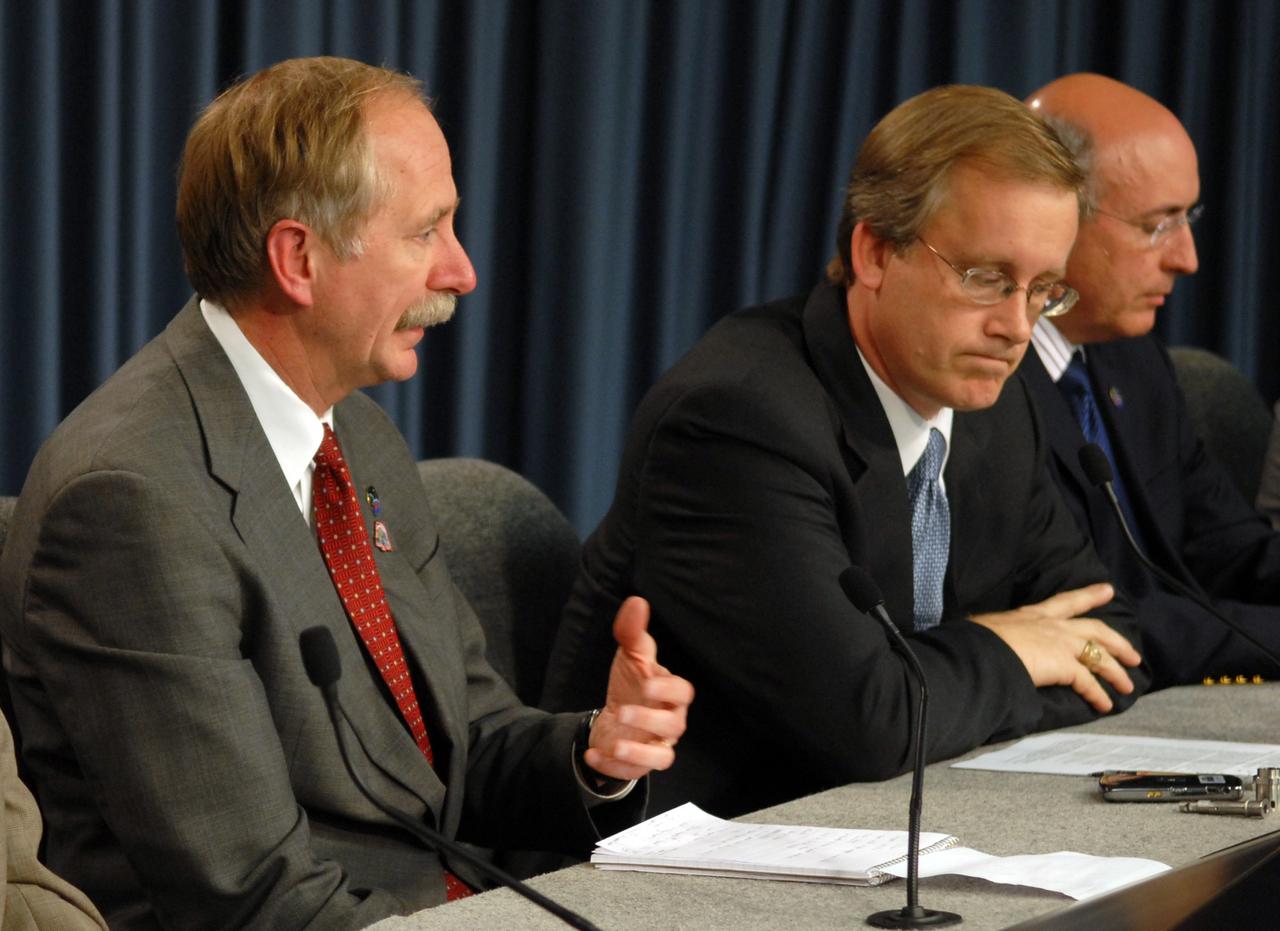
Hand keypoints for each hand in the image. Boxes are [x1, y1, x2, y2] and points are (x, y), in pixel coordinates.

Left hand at [584, 597, 693, 781]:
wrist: (615, 716)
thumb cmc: (632, 683)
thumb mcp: (630, 655)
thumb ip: (632, 631)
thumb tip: (636, 601)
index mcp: (671, 694)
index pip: (683, 693)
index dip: (668, 690)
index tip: (647, 683)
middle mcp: (669, 722)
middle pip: (674, 727)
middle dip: (650, 721)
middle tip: (623, 711)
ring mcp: (655, 746)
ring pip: (662, 757)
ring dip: (639, 753)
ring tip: (616, 744)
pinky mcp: (639, 765)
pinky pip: (635, 773)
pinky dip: (614, 766)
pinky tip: (592, 754)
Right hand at [968, 583, 1140, 712]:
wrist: (980, 651)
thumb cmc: (976, 640)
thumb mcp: (987, 629)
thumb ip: (997, 634)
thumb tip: (985, 640)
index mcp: (1032, 615)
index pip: (1066, 602)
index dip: (1088, 596)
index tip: (1108, 590)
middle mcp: (1052, 626)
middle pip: (1095, 629)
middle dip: (1117, 641)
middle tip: (1133, 653)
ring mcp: (1061, 644)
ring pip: (1099, 655)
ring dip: (1116, 672)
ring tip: (1127, 686)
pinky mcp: (1065, 666)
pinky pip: (1089, 682)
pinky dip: (1098, 695)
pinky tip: (1104, 705)